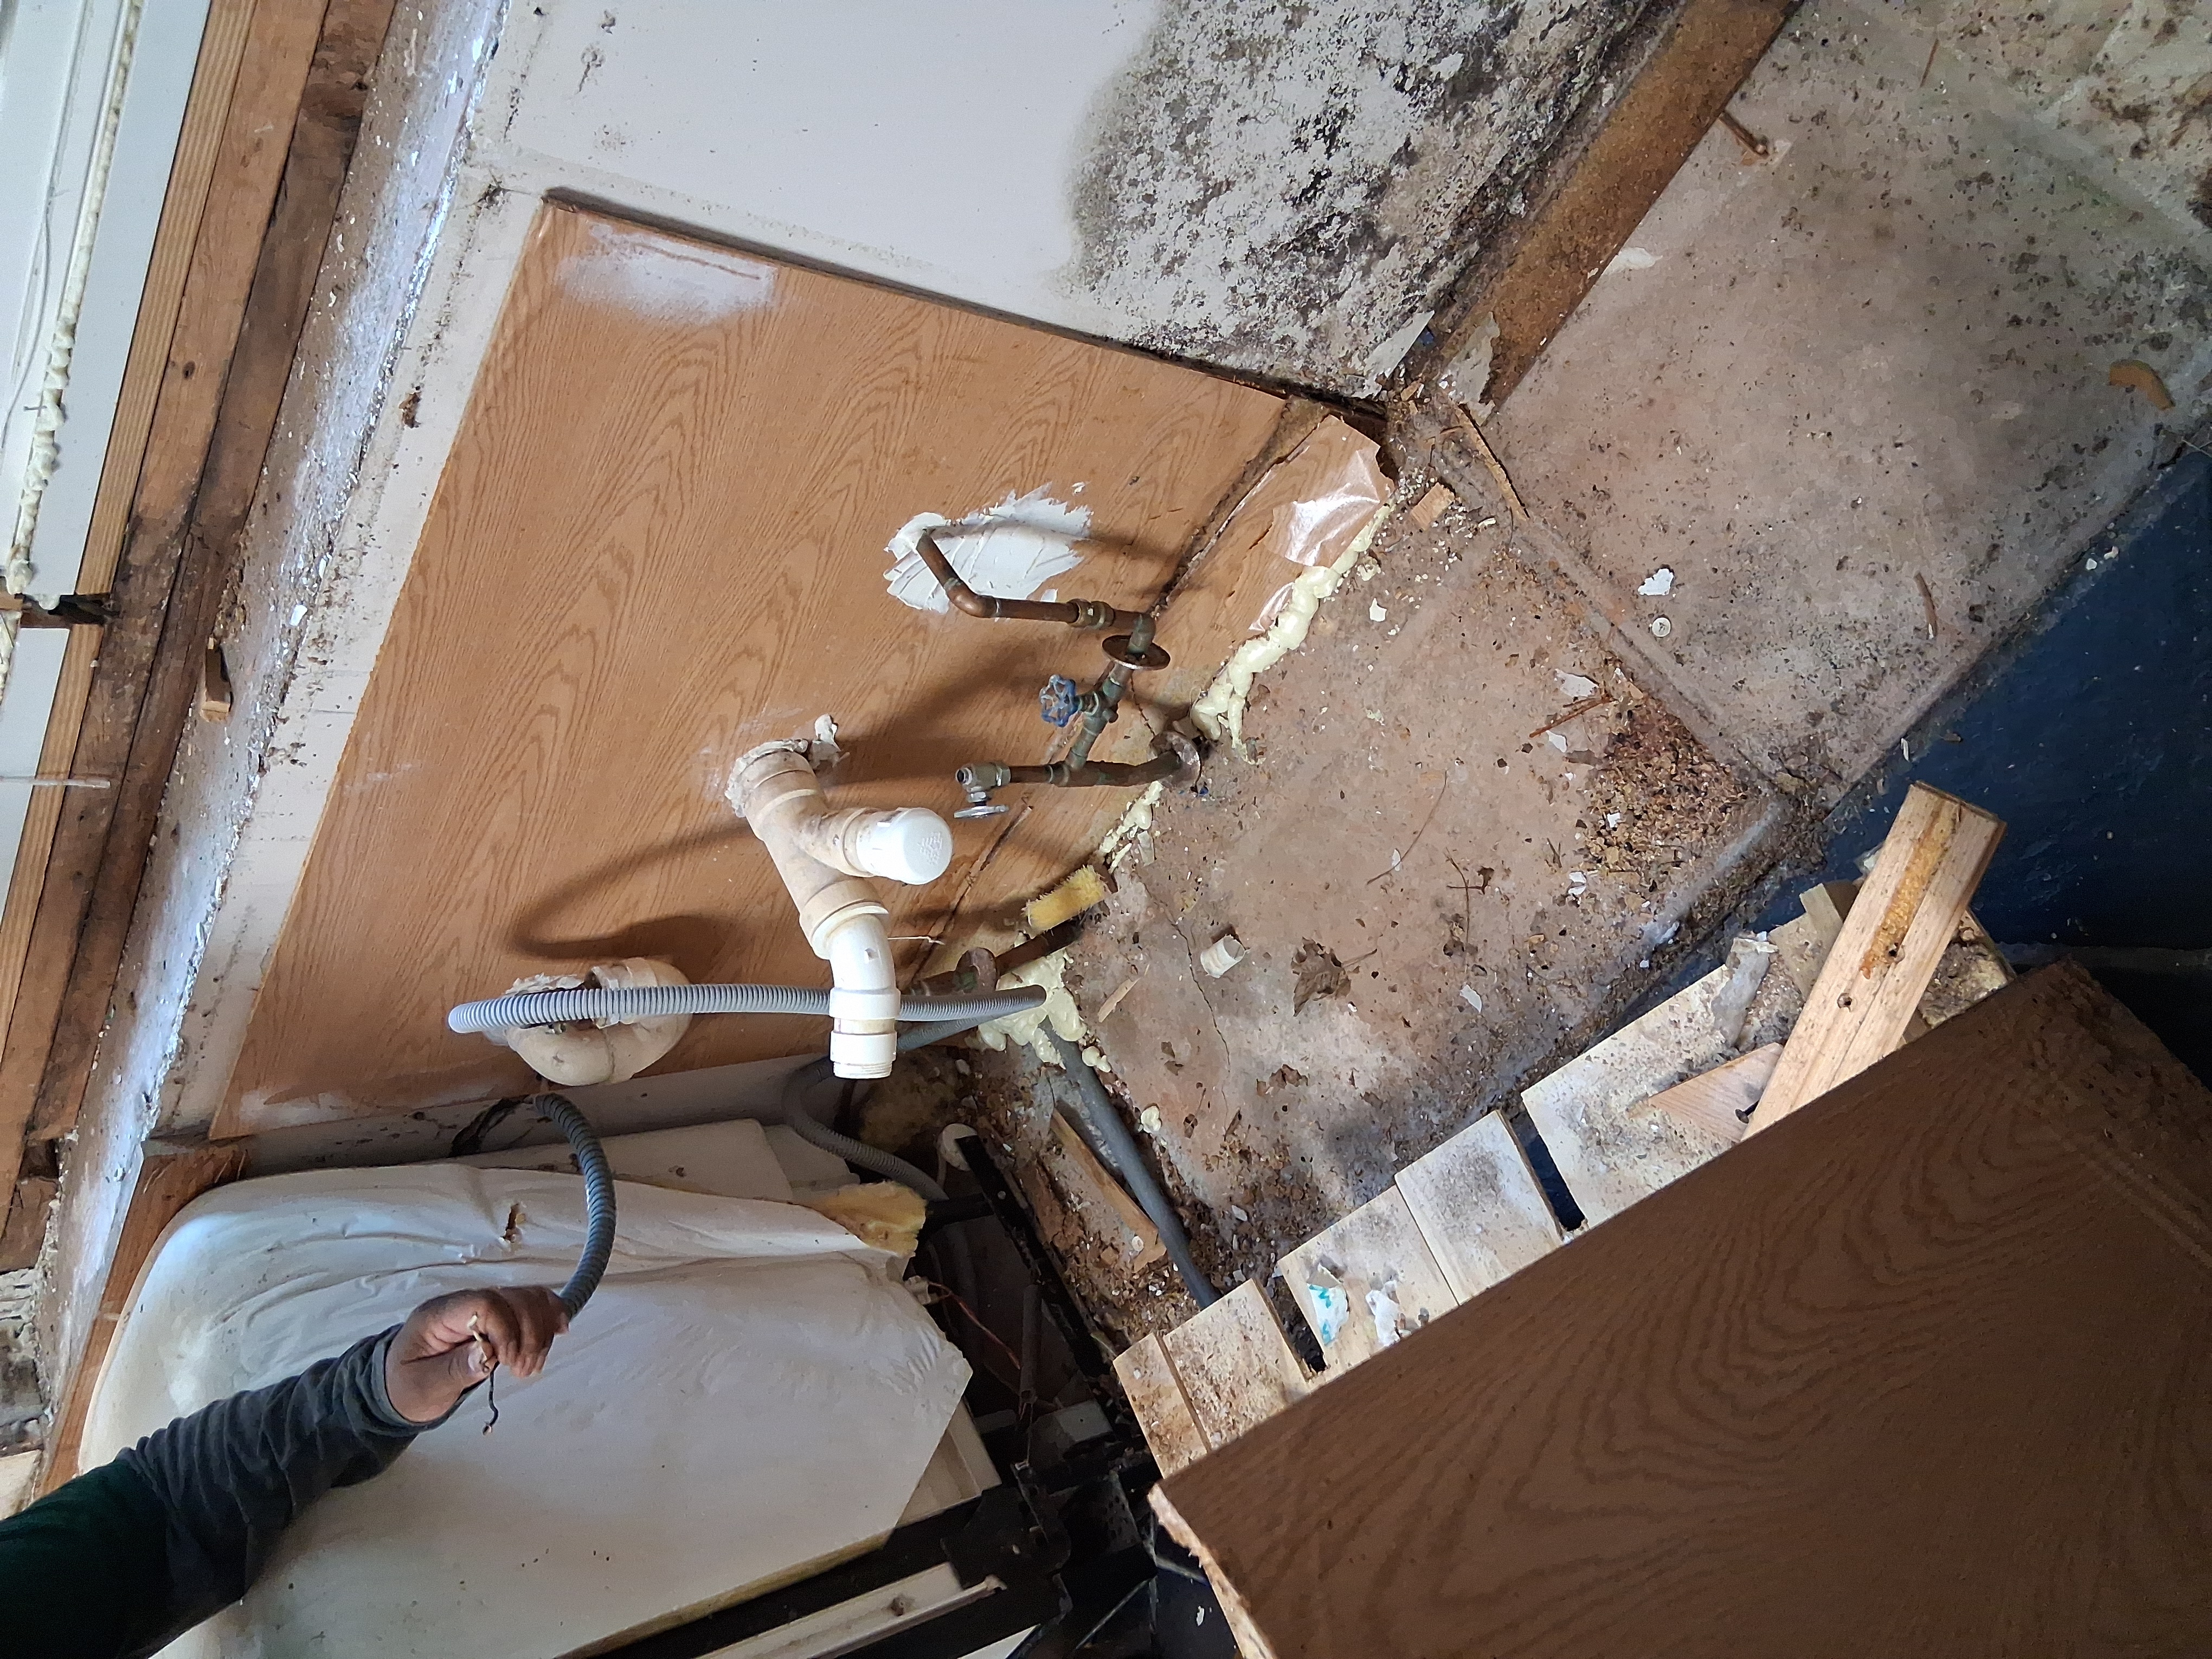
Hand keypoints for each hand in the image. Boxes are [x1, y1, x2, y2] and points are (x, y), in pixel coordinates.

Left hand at [384, 1286, 568, 1424]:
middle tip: (524, 1371)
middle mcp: (464, 1302)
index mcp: (439, 1315)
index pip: (484, 1303)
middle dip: (529, 1333)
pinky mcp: (498, 1316)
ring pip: (526, 1298)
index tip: (509, 1363)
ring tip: (532, 1365)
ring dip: (541, 1330)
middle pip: (511, 1297)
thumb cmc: (407, 1387)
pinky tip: (559, 1330)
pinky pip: (530, 1303)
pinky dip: (549, 1314)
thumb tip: (488, 1353)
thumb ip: (455, 1368)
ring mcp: (483, 1306)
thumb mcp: (423, 1386)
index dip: (506, 1329)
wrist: (401, 1385)